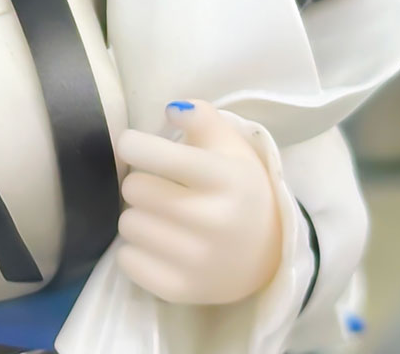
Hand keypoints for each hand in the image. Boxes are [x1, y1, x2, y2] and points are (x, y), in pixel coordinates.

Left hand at [115, 101, 282, 305]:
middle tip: (160, 189)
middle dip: (141, 183)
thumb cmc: (240, 189)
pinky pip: (128, 261)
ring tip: (163, 218)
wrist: (271, 253)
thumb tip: (171, 109)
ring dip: (139, 217)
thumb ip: (201, 117)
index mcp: (226, 178)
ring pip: (128, 224)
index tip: (134, 145)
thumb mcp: (231, 146)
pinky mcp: (183, 290)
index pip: (154, 153)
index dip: (134, 144)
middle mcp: (214, 220)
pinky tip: (161, 246)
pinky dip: (136, 252)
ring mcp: (199, 260)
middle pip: (134, 188)